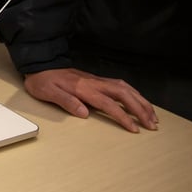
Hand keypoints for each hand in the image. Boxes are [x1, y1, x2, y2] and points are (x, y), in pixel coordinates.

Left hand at [24, 68, 157, 132]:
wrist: (40, 64)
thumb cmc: (42, 80)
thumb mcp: (47, 92)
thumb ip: (65, 101)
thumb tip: (84, 112)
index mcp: (83, 88)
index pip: (108, 103)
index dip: (123, 116)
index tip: (134, 128)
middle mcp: (94, 82)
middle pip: (123, 94)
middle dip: (140, 109)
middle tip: (152, 124)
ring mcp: (97, 80)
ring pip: (125, 88)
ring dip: (141, 101)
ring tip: (152, 115)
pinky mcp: (97, 80)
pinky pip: (121, 85)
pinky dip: (134, 94)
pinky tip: (139, 101)